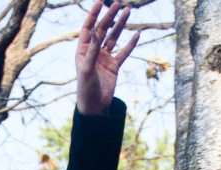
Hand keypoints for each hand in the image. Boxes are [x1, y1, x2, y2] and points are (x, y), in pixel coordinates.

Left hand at [76, 2, 139, 116]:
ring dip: (121, 24)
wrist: (94, 107)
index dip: (94, 14)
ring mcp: (104, 58)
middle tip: (118, 3)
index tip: (100, 1)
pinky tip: (137, 34)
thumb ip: (91, 51)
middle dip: (110, 16)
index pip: (88, 28)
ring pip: (114, 37)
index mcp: (83, 51)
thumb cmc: (85, 89)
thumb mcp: (86, 70)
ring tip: (128, 10)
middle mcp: (93, 52)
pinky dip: (131, 43)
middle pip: (103, 29)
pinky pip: (124, 52)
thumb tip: (95, 32)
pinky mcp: (114, 66)